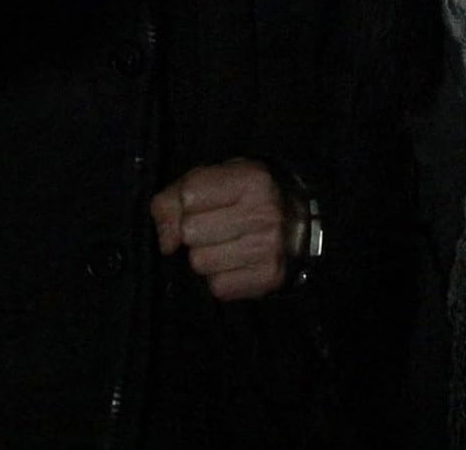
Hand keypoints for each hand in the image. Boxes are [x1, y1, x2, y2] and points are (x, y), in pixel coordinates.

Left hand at [150, 159, 301, 301]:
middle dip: (195, 232)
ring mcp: (269, 248)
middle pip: (190, 233)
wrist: (300, 221)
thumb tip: (166, 242)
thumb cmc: (248, 197)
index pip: (188, 196)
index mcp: (251, 180)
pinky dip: (221, 278)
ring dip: (206, 257)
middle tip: (217, 226)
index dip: (188, 203)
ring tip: (228, 244)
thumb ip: (175, 198)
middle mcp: (264, 213)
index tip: (205, 204)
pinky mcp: (268, 277)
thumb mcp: (215, 179)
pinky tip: (236, 263)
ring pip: (201, 263)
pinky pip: (218, 287)